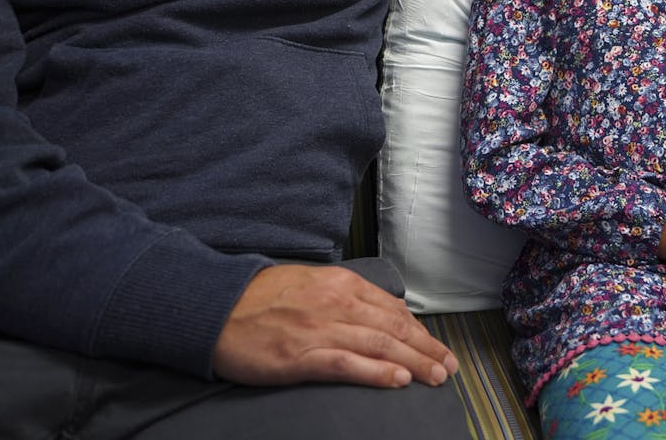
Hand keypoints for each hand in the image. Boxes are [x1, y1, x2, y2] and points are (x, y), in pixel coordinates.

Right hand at [213, 264, 457, 387]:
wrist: (215, 308)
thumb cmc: (261, 298)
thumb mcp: (311, 284)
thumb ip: (344, 297)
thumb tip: (377, 314)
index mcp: (341, 283)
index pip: (392, 309)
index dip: (419, 331)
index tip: (437, 346)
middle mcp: (337, 302)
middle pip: (394, 327)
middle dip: (427, 348)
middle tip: (449, 366)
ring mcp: (320, 329)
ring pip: (380, 345)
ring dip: (414, 362)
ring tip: (436, 376)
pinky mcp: (300, 356)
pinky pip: (348, 364)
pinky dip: (377, 372)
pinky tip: (398, 381)